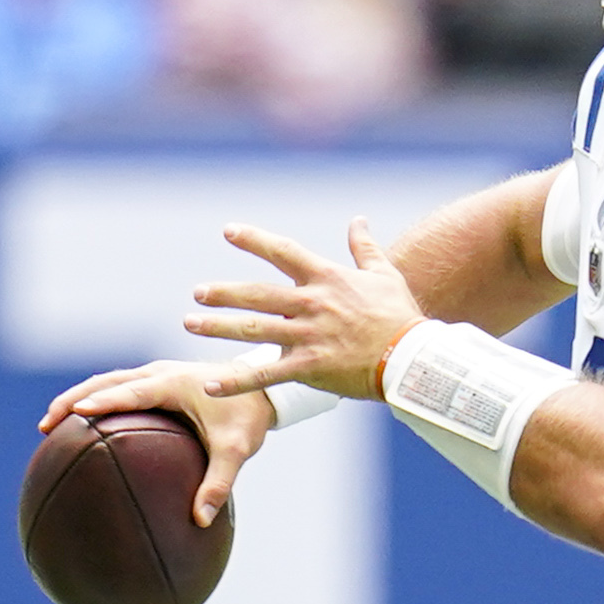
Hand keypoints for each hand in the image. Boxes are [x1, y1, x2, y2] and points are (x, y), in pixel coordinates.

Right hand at [38, 360, 273, 530]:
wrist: (265, 385)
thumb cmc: (249, 416)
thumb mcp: (238, 450)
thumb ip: (219, 483)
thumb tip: (201, 521)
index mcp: (172, 383)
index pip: (129, 392)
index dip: (101, 401)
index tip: (74, 413)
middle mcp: (158, 374)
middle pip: (104, 382)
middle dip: (72, 400)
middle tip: (46, 425)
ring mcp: (155, 375)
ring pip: (106, 381)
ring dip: (78, 398)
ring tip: (51, 425)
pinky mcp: (156, 382)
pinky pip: (119, 388)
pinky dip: (97, 401)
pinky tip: (84, 426)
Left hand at [184, 218, 425, 401]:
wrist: (413, 359)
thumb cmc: (401, 316)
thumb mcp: (385, 275)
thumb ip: (365, 247)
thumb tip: (359, 219)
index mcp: (327, 280)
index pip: (284, 252)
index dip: (255, 240)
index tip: (229, 231)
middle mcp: (313, 304)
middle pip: (258, 294)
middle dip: (225, 293)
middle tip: (198, 293)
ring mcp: (309, 336)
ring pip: (255, 329)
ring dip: (219, 327)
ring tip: (190, 324)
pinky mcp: (310, 367)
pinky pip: (267, 374)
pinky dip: (238, 380)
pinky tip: (211, 384)